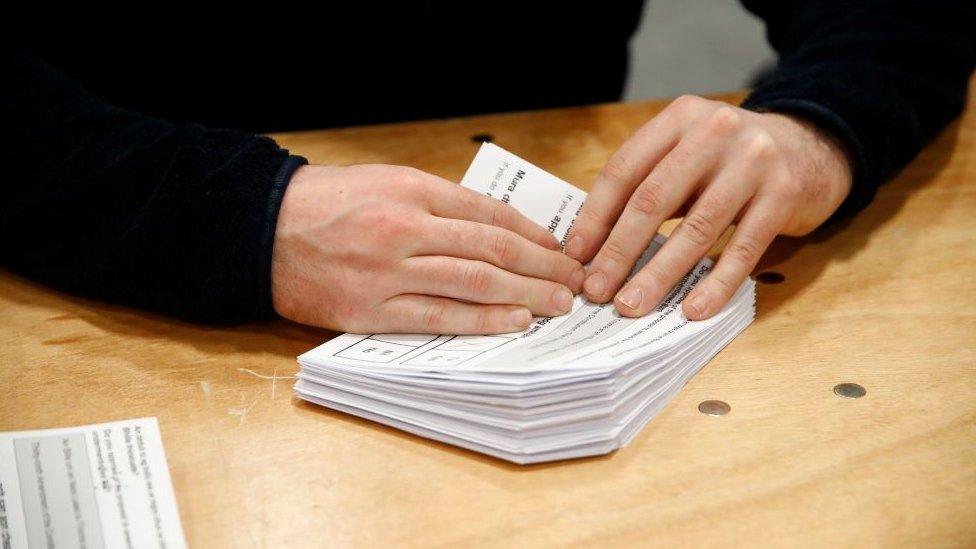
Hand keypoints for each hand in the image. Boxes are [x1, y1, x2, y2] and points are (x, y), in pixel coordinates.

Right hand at [271, 164, 584, 333]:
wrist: (262, 228)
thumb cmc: (325, 203)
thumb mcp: (383, 182)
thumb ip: (435, 203)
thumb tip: (492, 229)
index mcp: (411, 189)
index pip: (489, 213)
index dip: (533, 233)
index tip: (560, 248)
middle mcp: (405, 227)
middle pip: (492, 247)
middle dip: (543, 265)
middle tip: (575, 280)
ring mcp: (388, 270)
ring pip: (473, 281)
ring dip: (524, 293)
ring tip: (558, 303)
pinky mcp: (370, 308)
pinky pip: (437, 316)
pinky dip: (481, 319)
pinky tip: (513, 321)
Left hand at [565, 95, 851, 318]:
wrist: (815, 146)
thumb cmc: (733, 160)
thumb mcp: (688, 153)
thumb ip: (648, 184)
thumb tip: (594, 244)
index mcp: (678, 120)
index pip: (624, 171)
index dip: (596, 217)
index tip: (576, 257)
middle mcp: (713, 132)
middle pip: (653, 200)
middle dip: (619, 251)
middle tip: (597, 290)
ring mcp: (752, 161)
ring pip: (696, 227)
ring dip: (659, 273)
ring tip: (633, 304)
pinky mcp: (784, 193)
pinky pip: (743, 247)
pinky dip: (716, 282)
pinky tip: (694, 308)